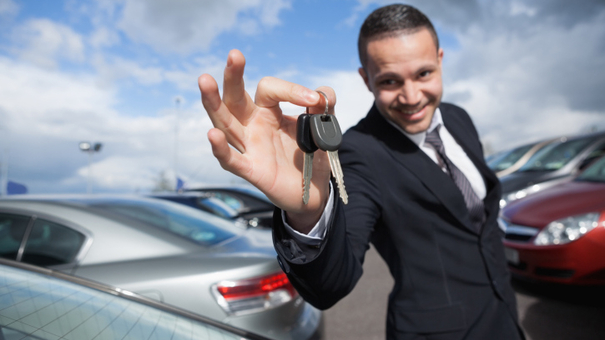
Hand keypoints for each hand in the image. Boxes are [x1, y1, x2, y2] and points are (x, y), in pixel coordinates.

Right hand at [198, 50, 334, 231]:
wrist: (313, 189)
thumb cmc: (309, 153)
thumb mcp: (321, 125)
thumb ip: (323, 106)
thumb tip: (322, 93)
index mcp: (267, 110)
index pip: (269, 89)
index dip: (290, 90)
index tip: (313, 98)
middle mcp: (253, 125)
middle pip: (235, 98)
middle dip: (233, 76)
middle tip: (235, 54)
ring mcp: (249, 147)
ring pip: (225, 123)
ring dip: (214, 102)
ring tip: (205, 80)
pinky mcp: (251, 170)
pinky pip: (232, 160)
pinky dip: (221, 149)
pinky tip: (212, 135)